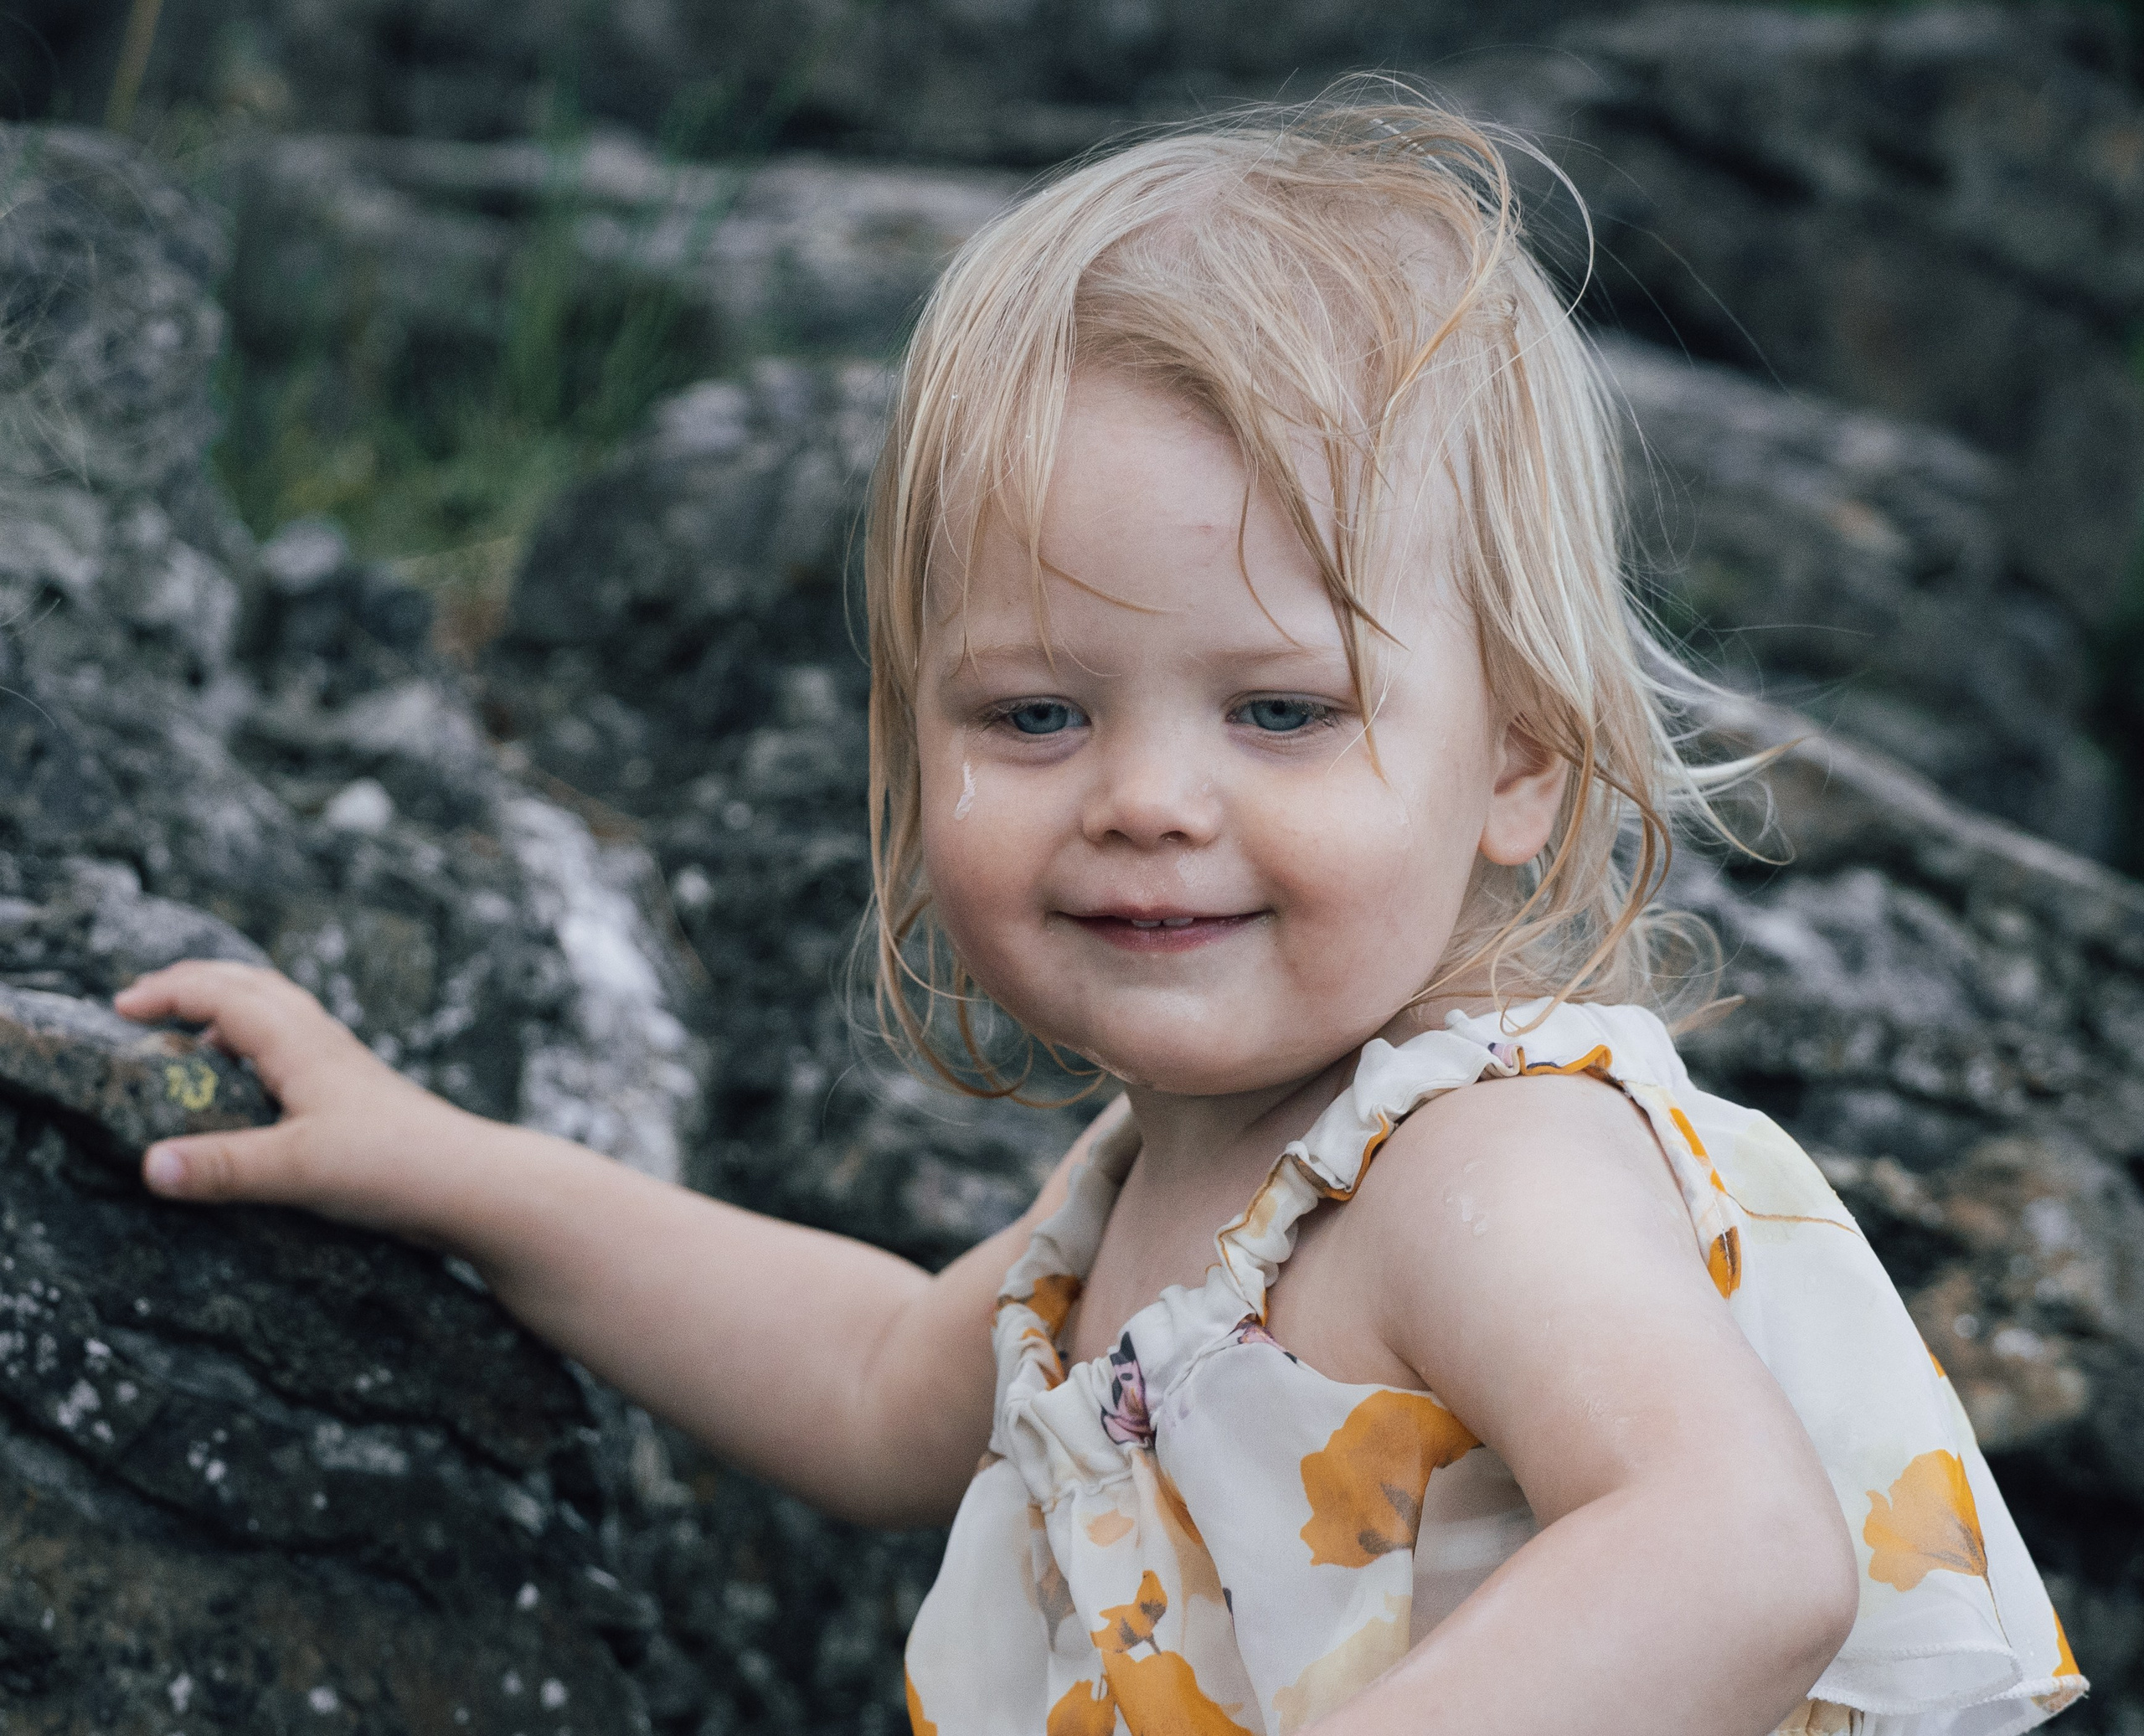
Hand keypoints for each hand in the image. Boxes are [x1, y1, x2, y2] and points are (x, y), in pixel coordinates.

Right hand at [113, 960, 481, 1237]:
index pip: (224, 995)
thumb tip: (146, 1167)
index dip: (170, 992)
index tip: (119, 1006)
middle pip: (252, 987)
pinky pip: (297, 1044)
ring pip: (278, 1011)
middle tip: (142, 999)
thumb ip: (221, 1168)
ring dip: (229, 1007)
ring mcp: (343, 1064)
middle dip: (195, 983)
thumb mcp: (296, 1170)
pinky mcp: (357, 1092)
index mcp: (300, 1045)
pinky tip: (251, 1083)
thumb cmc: (392, 1167)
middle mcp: (321, 1043)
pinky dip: (260, 1042)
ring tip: (186, 1035)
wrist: (471, 1181)